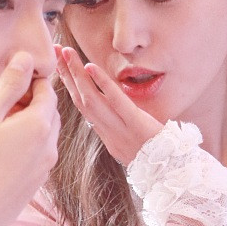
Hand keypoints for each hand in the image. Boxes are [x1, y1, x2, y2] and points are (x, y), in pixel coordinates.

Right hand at [0, 52, 59, 225]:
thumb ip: (8, 86)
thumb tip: (26, 59)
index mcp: (40, 125)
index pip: (46, 91)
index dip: (29, 80)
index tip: (9, 80)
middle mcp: (49, 147)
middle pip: (47, 113)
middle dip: (29, 102)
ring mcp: (43, 169)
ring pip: (41, 136)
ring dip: (25, 126)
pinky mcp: (32, 186)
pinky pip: (33, 157)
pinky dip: (22, 147)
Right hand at [56, 45, 162, 165]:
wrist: (170, 174)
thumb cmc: (155, 157)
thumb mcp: (129, 144)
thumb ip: (116, 128)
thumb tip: (104, 112)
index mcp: (106, 135)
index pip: (82, 106)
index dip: (68, 85)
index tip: (58, 66)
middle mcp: (108, 132)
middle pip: (80, 100)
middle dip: (66, 74)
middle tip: (56, 52)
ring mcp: (120, 128)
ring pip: (91, 99)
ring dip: (76, 75)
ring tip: (67, 53)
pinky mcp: (136, 124)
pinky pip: (116, 103)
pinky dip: (102, 84)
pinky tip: (91, 67)